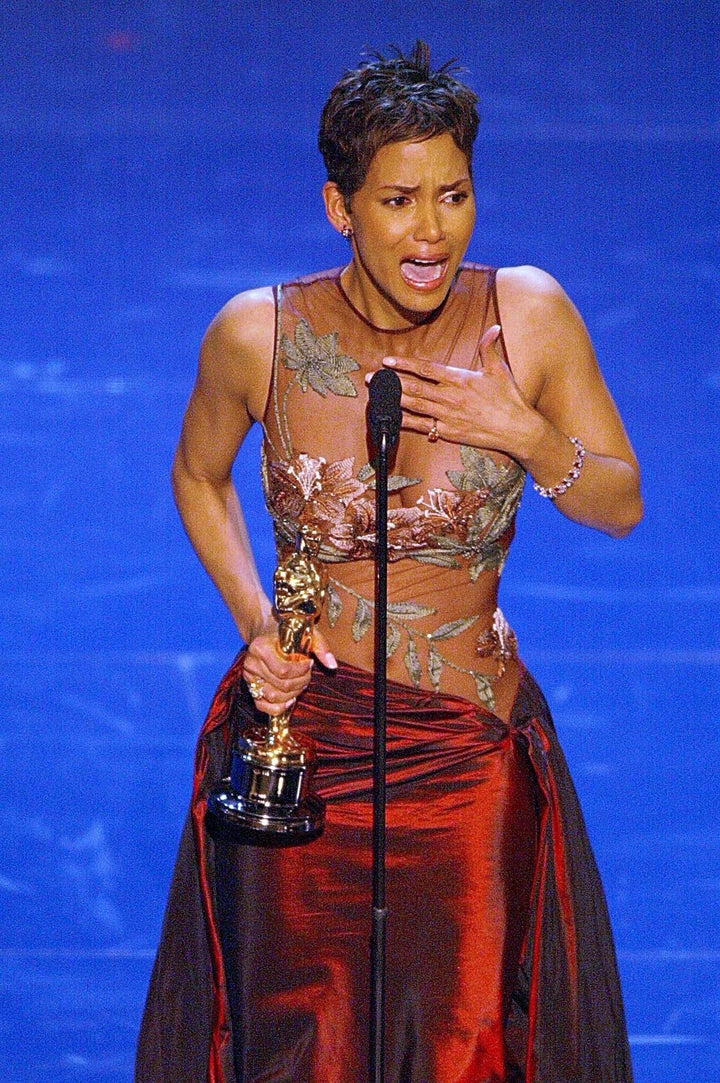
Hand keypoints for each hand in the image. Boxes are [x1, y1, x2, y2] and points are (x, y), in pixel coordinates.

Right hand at [243, 629, 336, 715]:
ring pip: (273, 697)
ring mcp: (249, 678)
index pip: (283, 670)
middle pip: (280, 685)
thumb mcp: (306, 634)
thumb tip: (332, 665)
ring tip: (300, 684)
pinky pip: (262, 706)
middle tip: (307, 675)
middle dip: (300, 682)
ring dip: (292, 694)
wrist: (268, 634)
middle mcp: (251, 663)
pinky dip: (278, 707)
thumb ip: (321, 647)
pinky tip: (290, 700)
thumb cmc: (289, 635)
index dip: (301, 672)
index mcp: (260, 647)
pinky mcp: (250, 689)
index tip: (309, 663)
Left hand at [377, 325, 532, 453]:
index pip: (426, 368)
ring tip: (375, 394)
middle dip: (390, 381)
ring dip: (393, 399)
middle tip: (371, 377)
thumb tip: (493, 328)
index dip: (404, 364)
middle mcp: (450, 397)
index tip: (388, 360)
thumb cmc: (509, 399)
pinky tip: (390, 419)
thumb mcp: (499, 370)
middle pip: (413, 387)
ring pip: (414, 405)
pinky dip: (405, 422)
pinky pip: (422, 427)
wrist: (517, 429)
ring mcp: (447, 416)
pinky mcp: (449, 433)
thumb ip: (489, 348)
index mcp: (459, 379)